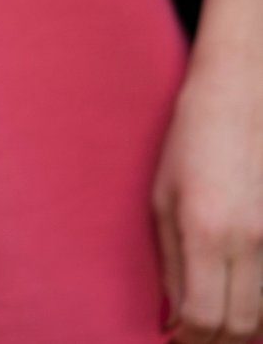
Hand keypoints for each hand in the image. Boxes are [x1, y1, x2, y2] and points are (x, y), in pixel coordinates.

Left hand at [156, 0, 262, 342]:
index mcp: (204, 231)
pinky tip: (244, 299)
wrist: (243, 96)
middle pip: (243, 328)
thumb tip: (175, 318)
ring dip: (243, 329)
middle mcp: (250, 241)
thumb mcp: (162, 199)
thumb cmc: (191, 142)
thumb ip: (172, 263)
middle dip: (217, 343)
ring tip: (217, 324)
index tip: (176, 337)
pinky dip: (262, 304)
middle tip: (195, 338)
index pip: (205, 319)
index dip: (190, 339)